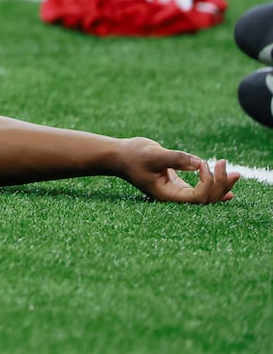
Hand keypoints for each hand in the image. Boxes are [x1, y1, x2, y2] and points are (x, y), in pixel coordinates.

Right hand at [117, 137, 238, 203]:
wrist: (118, 156)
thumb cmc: (132, 155)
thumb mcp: (154, 154)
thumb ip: (177, 159)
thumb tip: (200, 163)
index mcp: (167, 195)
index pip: (198, 197)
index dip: (207, 182)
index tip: (203, 163)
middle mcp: (174, 197)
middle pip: (206, 199)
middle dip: (220, 184)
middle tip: (226, 165)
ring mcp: (176, 192)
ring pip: (206, 195)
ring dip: (221, 185)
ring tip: (235, 173)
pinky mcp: (177, 183)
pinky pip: (200, 190)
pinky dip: (214, 187)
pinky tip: (227, 186)